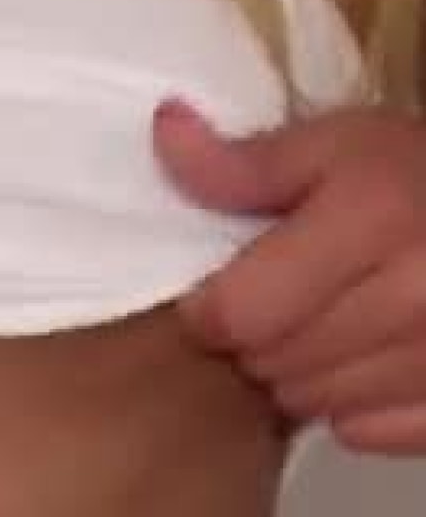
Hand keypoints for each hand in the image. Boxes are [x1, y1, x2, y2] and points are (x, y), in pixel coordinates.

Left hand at [154, 97, 425, 455]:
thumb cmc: (415, 174)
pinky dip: (349, 404)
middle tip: (274, 292)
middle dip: (253, 332)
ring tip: (317, 317)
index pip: (240, 311)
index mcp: (368, 222)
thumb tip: (165, 134)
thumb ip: (247, 160)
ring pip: (312, 401)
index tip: (215, 283)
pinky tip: (358, 354)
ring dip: (298, 369)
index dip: (209, 303)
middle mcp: (408, 300)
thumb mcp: (333, 144)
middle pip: (271, 361)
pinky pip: (365, 433)